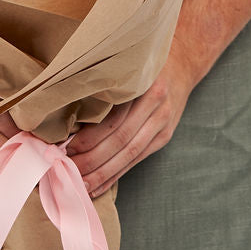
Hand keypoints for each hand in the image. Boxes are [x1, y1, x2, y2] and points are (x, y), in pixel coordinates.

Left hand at [66, 50, 198, 196]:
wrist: (182, 64)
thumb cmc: (144, 63)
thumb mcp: (127, 66)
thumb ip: (106, 87)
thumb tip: (70, 118)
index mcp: (144, 86)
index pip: (115, 120)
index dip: (91, 137)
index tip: (67, 147)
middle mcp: (156, 106)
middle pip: (122, 141)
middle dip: (93, 160)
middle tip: (68, 170)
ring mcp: (162, 124)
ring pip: (129, 154)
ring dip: (103, 173)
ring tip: (81, 184)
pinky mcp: (164, 137)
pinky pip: (137, 159)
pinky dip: (116, 175)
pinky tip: (99, 186)